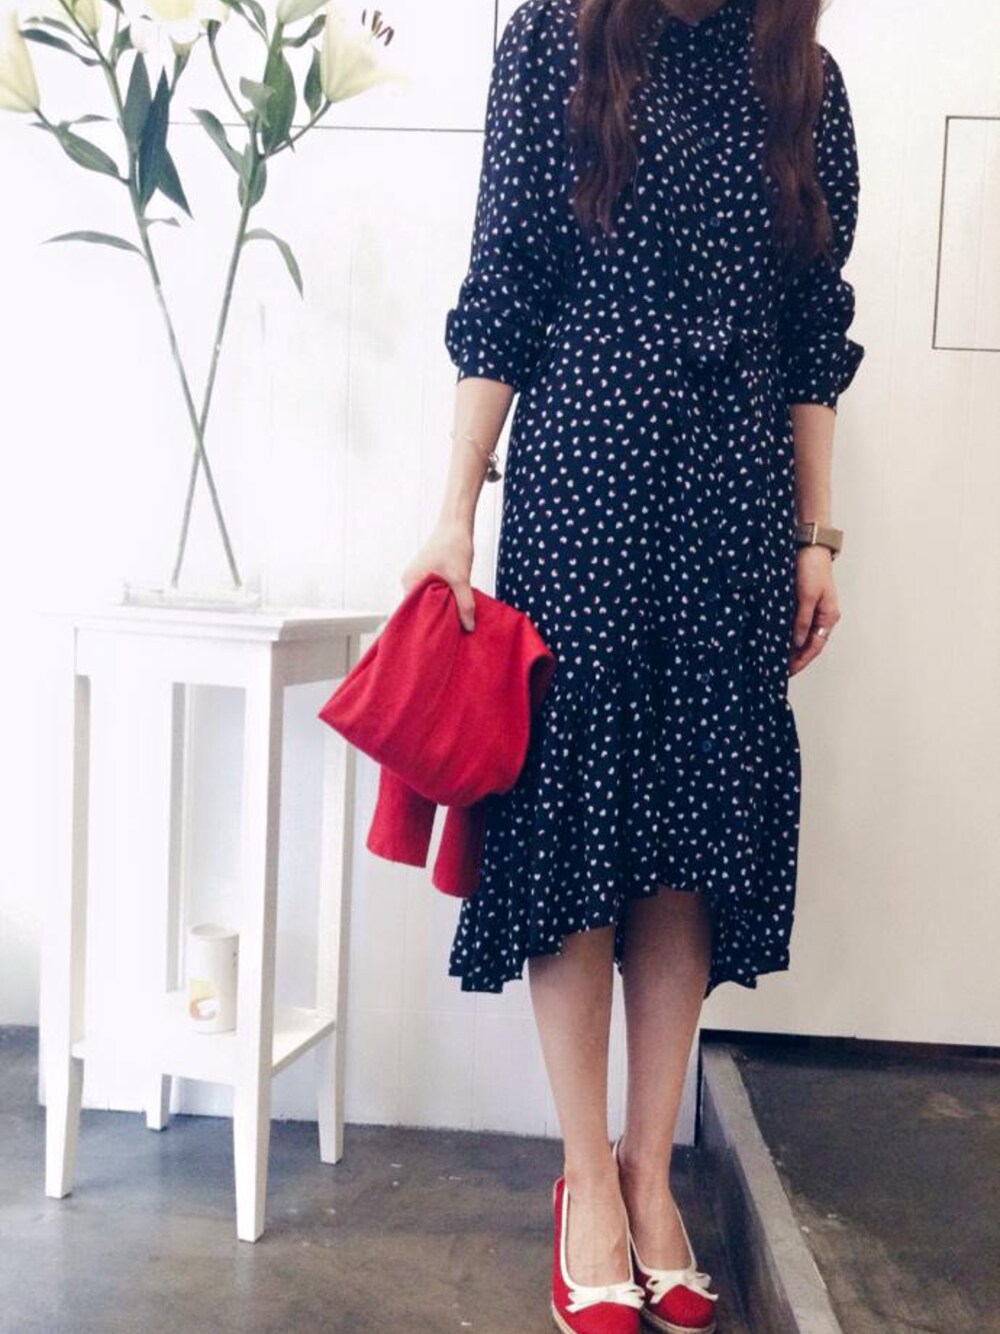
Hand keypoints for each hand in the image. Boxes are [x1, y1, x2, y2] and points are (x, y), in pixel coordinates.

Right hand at [400, 518, 476, 630]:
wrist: (457, 523)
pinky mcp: (430, 575)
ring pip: (430, 601)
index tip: (437, 637)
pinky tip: (455, 608)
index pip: (413, 612)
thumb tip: (468, 626)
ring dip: (442, 609)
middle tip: (448, 634)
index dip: (425, 625)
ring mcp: (419, 578)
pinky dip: (445, 600)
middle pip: (421, 608)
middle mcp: (410, 581)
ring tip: (453, 623)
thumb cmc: (454, 544)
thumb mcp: (461, 577)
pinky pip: (435, 594)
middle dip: (435, 619)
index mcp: (410, 582)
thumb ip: (464, 603)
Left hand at [788, 546, 839, 675]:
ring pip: (802, 635)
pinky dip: (788, 633)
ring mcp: (813, 609)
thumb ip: (802, 620)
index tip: (788, 671)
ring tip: (775, 658)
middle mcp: (822, 616)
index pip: (815, 646)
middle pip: (809, 643)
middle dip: (796, 657)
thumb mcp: (807, 596)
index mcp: (828, 616)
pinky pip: (796, 624)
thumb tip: (797, 643)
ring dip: (791, 647)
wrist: (808, 545)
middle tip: (778, 669)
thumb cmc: (812, 568)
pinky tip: (776, 639)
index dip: (802, 660)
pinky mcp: (802, 602)